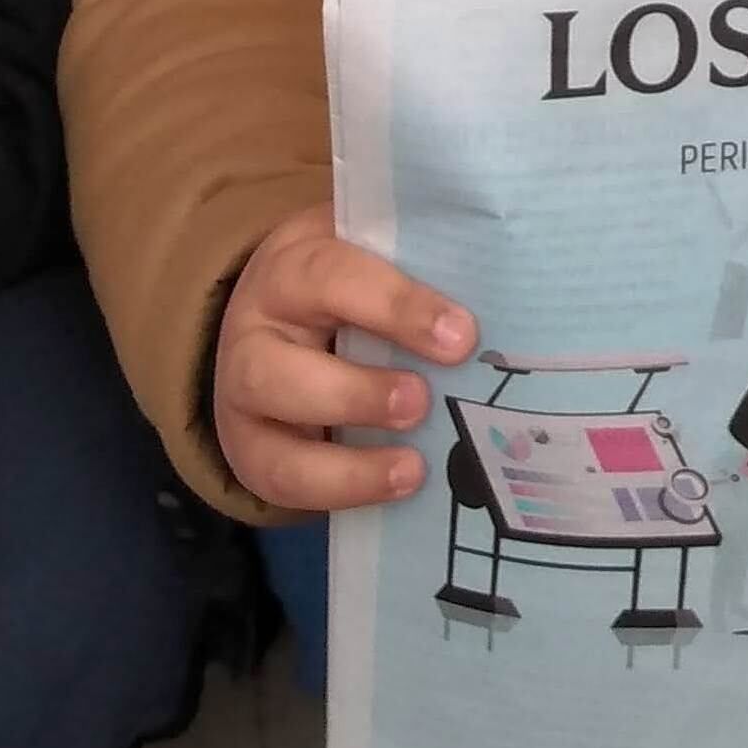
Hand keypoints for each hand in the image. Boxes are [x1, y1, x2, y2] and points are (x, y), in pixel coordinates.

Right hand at [215, 203, 478, 511]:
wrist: (281, 314)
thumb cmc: (351, 281)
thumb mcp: (375, 254)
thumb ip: (425, 260)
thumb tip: (505, 281)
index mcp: (291, 268)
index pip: (332, 277)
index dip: (396, 308)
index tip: (461, 336)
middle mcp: (254, 334)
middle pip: (276, 370)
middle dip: (355, 395)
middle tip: (422, 402)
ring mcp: (243, 401)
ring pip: (273, 444)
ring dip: (346, 464)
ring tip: (413, 467)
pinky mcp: (252, 452)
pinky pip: (284, 484)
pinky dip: (341, 493)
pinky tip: (396, 488)